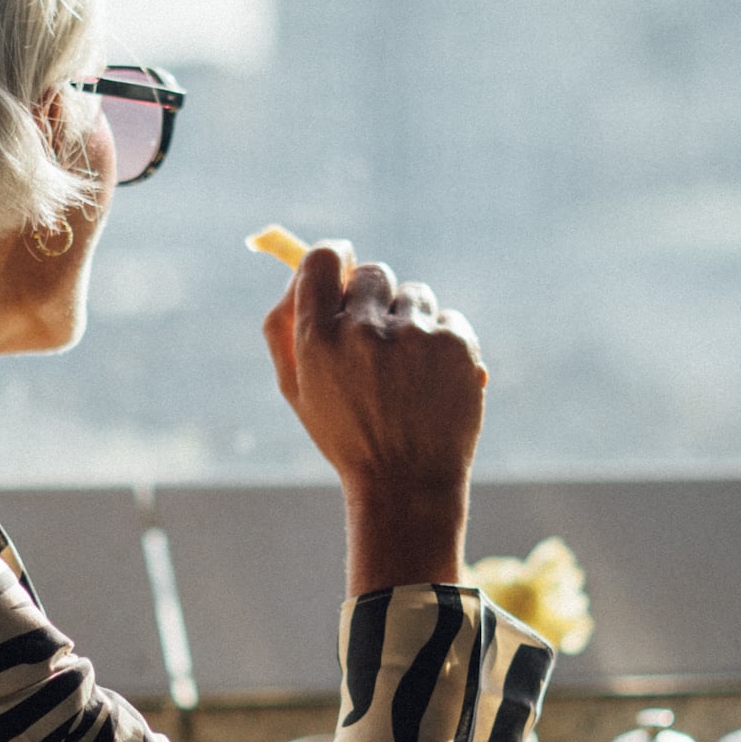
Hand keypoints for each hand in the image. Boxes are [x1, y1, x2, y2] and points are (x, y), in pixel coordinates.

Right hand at [263, 243, 486, 593]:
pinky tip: (435, 382)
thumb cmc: (347, 435)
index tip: (344, 264)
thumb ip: (285, 328)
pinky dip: (445, 344)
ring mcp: (413, 335)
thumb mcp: (298, 390)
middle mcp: (363, 330)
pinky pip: (449, 319)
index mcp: (318, 339)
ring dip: (412, 323)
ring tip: (408, 373)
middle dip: (376, 297)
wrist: (406, 484)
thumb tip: (296, 273)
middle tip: (379, 337)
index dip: (335, 257)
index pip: (323, 259)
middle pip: (372, 272)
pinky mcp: (455, 344)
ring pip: (415, 295)